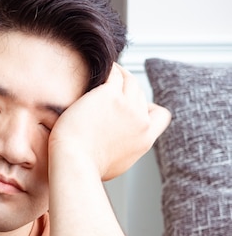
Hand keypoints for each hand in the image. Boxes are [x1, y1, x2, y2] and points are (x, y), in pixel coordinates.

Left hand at [49, 63, 170, 180]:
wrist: (74, 162)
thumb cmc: (86, 167)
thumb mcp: (116, 164)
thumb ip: (124, 150)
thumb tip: (119, 146)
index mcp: (145, 139)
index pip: (160, 115)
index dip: (149, 108)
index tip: (133, 107)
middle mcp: (140, 121)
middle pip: (140, 96)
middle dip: (127, 92)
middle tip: (109, 88)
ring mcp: (127, 106)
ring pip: (130, 81)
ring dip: (120, 74)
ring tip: (106, 72)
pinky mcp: (109, 95)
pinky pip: (114, 73)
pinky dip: (110, 68)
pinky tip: (99, 68)